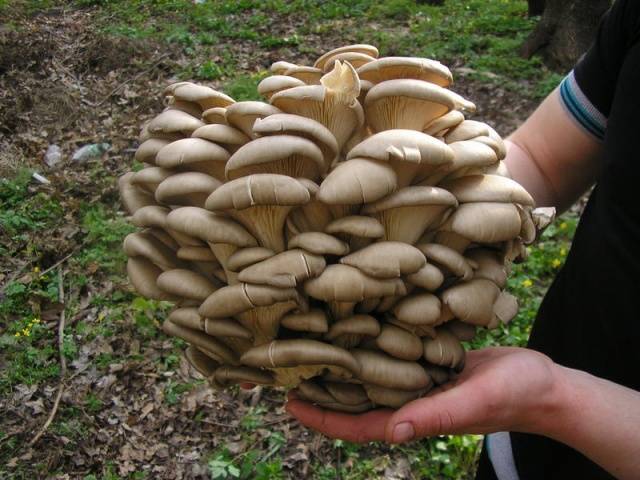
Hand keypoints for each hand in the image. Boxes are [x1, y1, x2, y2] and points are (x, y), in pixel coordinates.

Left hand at [285, 347, 561, 443]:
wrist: (542, 382)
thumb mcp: (474, 402)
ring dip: (344, 366)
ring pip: (372, 377)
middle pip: (357, 400)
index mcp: (414, 417)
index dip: (323, 418)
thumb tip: (393, 431)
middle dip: (324, 389)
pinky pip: (394, 356)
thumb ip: (435, 416)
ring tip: (313, 344)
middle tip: (289, 365)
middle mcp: (410, 401)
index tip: (289, 402)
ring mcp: (419, 382)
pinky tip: (357, 326)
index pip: (358, 424)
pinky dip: (374, 347)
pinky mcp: (430, 362)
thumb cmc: (513, 395)